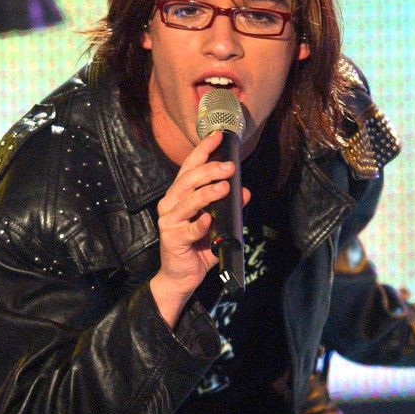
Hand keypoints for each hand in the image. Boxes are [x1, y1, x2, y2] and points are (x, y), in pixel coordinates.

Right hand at [150, 131, 250, 327]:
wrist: (182, 277)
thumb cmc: (198, 248)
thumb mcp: (218, 225)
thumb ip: (230, 209)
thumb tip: (245, 192)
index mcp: (180, 196)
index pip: (190, 168)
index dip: (203, 151)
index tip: (217, 137)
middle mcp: (171, 204)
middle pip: (188, 180)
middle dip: (209, 170)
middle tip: (229, 166)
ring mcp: (169, 221)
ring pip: (187, 201)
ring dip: (206, 193)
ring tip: (224, 188)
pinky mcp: (172, 239)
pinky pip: (188, 230)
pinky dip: (199, 224)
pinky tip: (208, 220)